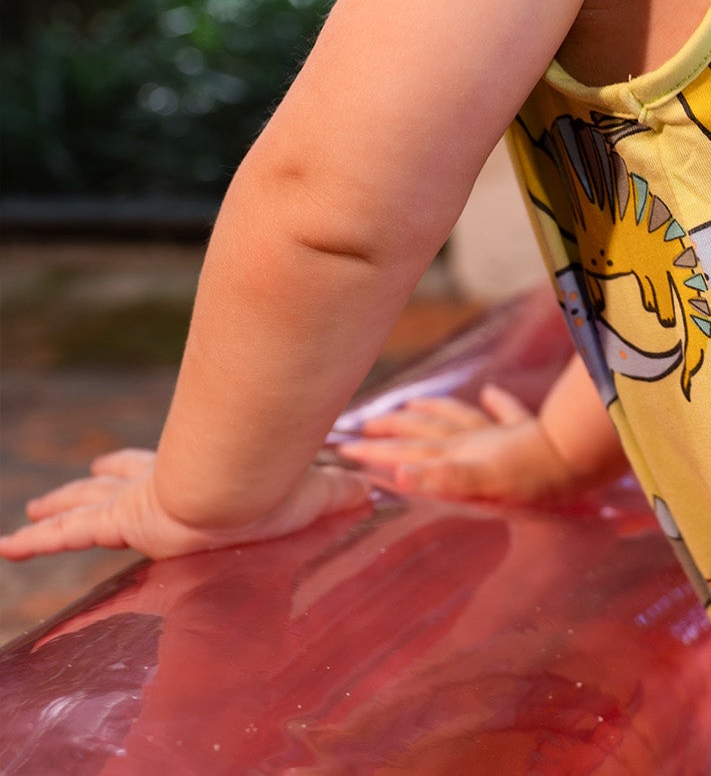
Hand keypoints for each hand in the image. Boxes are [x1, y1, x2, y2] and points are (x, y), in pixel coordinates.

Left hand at [0, 448, 370, 561]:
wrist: (249, 485)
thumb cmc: (283, 489)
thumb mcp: (316, 493)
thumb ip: (340, 492)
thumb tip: (377, 491)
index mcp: (204, 477)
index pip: (167, 467)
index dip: (142, 462)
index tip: (119, 459)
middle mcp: (166, 482)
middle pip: (123, 478)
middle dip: (98, 479)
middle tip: (78, 476)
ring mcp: (140, 500)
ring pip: (90, 502)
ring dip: (61, 505)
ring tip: (31, 512)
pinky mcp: (122, 522)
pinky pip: (70, 534)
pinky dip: (38, 542)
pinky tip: (6, 547)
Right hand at [336, 384, 577, 500]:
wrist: (578, 457)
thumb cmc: (532, 478)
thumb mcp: (482, 482)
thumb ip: (441, 478)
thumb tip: (399, 472)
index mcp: (459, 454)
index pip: (409, 452)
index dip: (377, 451)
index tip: (344, 448)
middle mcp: (474, 440)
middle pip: (426, 431)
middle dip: (393, 429)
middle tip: (364, 426)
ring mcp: (500, 434)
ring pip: (457, 417)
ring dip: (431, 411)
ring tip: (412, 404)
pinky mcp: (527, 432)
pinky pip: (507, 412)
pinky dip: (496, 402)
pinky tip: (490, 392)